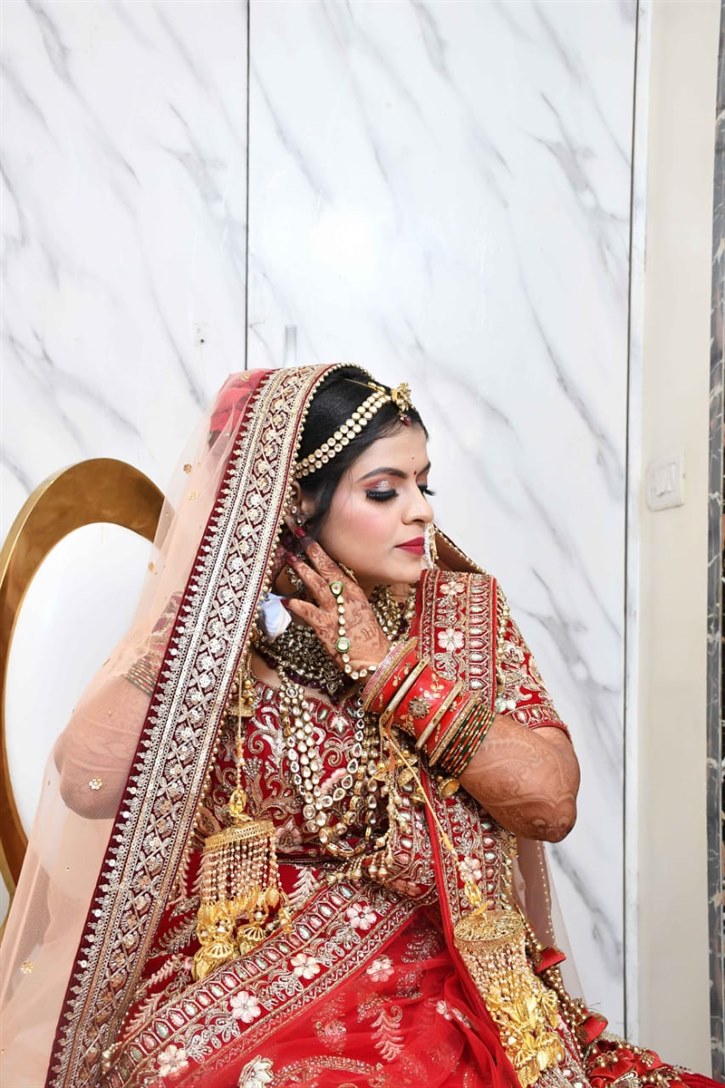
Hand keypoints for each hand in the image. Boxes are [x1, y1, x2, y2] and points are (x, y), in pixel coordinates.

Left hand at [283, 537, 389, 674]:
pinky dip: (296, 605)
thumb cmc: (365, 635)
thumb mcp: (358, 608)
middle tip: (299, 537)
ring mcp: (335, 610)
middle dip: (312, 552)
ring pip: (317, 585)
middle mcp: (345, 597)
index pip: (335, 566)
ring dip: (303, 571)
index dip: (320, 551)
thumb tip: (324, 585)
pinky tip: (285, 600)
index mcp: (353, 591)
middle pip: (326, 569)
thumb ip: (342, 594)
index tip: (309, 538)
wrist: (373, 658)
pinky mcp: (326, 626)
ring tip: (290, 558)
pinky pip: (308, 612)